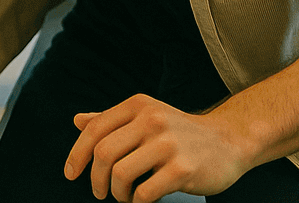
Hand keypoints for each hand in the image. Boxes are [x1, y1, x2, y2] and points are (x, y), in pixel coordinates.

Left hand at [64, 94, 250, 201]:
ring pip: (121, 174)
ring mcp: (167, 144)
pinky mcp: (183, 169)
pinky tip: (142, 200)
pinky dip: (137, 202)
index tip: (71, 173)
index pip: (95, 129)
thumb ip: (111, 120)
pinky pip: (145, 192)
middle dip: (95, 179)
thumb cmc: (179, 132)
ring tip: (124, 197)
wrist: (227, 141)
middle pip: (103, 153)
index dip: (77, 153)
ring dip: (117, 194)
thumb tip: (77, 121)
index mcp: (137, 105)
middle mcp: (150, 120)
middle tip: (99, 192)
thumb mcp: (145, 116)